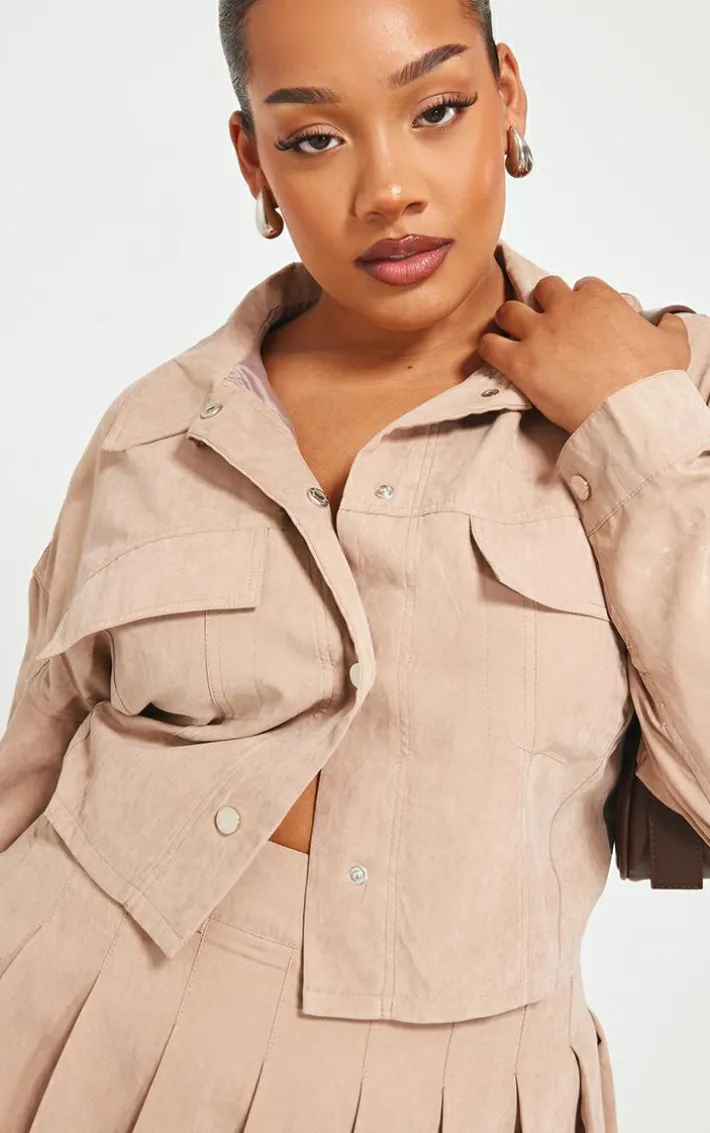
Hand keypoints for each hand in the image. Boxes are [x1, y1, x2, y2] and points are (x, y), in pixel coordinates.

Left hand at [478, 275, 690, 434]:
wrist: (630, 413)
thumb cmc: (651, 381)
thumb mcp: (672, 345)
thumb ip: (668, 327)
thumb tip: (668, 322)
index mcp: (599, 299)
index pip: (581, 287)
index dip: (578, 304)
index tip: (580, 321)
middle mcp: (565, 309)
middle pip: (542, 291)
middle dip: (543, 305)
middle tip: (546, 327)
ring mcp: (539, 334)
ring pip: (509, 311)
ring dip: (510, 323)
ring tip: (513, 338)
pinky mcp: (520, 363)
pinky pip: (489, 345)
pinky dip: (489, 348)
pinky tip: (496, 356)